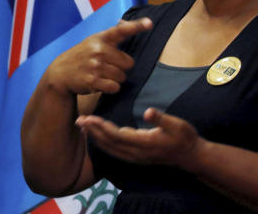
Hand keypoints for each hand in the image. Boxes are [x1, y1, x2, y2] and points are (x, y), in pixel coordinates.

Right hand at [44, 18, 152, 95]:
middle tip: (105, 66)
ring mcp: (95, 65)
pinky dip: (109, 88)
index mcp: (100, 38)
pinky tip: (98, 83)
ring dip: (114, 79)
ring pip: (122, 77)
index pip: (121, 31)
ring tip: (100, 74)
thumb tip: (126, 22)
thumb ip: (112, 34)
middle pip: (129, 63)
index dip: (136, 26)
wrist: (60, 72)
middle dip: (120, 67)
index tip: (149, 23)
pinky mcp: (92, 80)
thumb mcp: (93, 41)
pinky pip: (114, 87)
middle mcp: (98, 50)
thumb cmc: (82, 56)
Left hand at [77, 108, 199, 167]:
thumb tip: (148, 112)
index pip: (117, 136)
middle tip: (78, 120)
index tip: (89, 118)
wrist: (192, 158)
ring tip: (82, 127)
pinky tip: (96, 137)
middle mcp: (137, 153)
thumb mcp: (178, 125)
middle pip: (109, 143)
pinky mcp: (136, 158)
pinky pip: (115, 152)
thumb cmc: (185, 138)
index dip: (101, 127)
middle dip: (93, 132)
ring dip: (95, 138)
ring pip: (110, 149)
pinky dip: (103, 144)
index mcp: (145, 143)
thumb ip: (162, 119)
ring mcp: (136, 157)